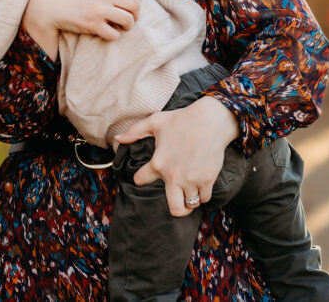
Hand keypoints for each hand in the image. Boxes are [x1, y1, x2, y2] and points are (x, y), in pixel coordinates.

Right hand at [23, 0, 138, 40]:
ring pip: (128, 20)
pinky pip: (114, 34)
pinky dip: (114, 35)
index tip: (126, 6)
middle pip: (135, 5)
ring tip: (122, 27)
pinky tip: (107, 32)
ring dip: (128, 26)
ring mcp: (99, 9)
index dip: (132, 0)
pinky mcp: (91, 24)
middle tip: (130, 19)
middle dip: (135, 14)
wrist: (45, 1)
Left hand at [114, 96, 238, 216]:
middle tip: (178, 202)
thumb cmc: (182, 119)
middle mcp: (173, 176)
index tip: (143, 178)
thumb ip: (135, 131)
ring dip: (191, 200)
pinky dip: (203, 195)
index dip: (141, 179)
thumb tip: (118, 139)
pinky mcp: (207, 180)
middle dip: (176, 209)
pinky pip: (204, 198)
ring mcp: (191, 180)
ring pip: (190, 204)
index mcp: (158, 163)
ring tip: (190, 192)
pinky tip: (201, 186)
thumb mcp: (155, 121)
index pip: (141, 180)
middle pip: (174, 208)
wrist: (210, 121)